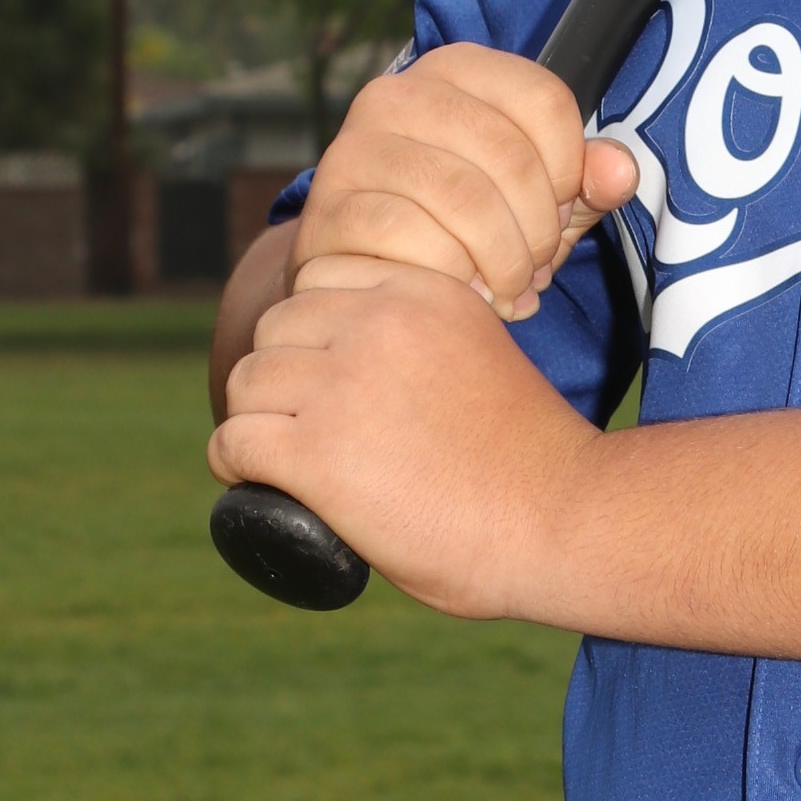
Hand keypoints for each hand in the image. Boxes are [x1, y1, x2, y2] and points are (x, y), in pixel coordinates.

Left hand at [207, 259, 606, 620]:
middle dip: (282, 376)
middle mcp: (377, 323)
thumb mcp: (479, 356)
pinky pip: (234, 442)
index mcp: (423, 292)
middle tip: (304, 427)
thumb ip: (423, 345)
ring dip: (256, 420)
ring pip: (246, 382)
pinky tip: (258, 484)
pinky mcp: (316, 452)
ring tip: (282, 459)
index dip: (316, 331)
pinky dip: (235, 467)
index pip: (320, 280)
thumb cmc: (533, 460)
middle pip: (276, 328)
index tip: (331, 379)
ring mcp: (342, 385)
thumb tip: (368, 372)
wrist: (567, 521)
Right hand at [297, 43, 636, 314]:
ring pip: (464, 198)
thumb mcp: (538, 198)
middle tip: (538, 267)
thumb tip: (619, 171)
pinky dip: (452, 276)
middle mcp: (398, 94)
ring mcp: (356, 148)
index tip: (562, 209)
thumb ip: (586, 181)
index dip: (570, 168)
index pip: (544, 100)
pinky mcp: (329, 207)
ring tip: (509, 287)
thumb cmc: (464, 227)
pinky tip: (463, 295)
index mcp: (457, 70)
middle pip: (510, 155)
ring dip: (503, 260)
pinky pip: (411, 238)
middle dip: (539, 228)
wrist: (367, 272)